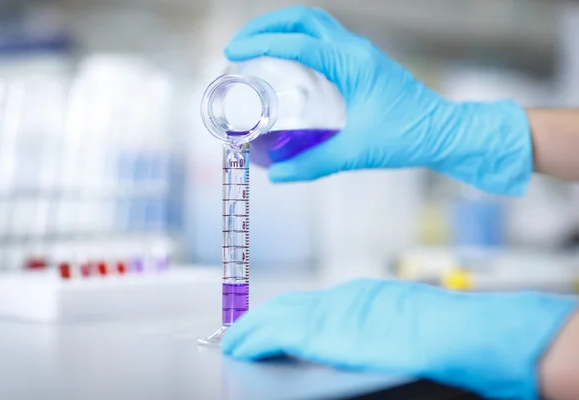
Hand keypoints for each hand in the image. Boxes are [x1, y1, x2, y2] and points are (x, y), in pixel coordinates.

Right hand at [222, 279, 577, 399]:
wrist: (481, 335)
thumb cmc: (434, 361)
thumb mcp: (367, 367)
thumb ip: (325, 355)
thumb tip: (296, 349)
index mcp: (340, 327)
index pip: (282, 328)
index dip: (252, 337)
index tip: (231, 345)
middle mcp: (346, 304)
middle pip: (289, 310)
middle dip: (258, 324)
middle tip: (236, 338)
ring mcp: (362, 295)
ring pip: (309, 302)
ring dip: (280, 316)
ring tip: (263, 330)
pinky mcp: (377, 293)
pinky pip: (330, 300)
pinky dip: (307, 311)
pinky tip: (307, 320)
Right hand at [225, 6, 531, 195]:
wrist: (445, 132)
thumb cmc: (408, 138)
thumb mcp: (357, 153)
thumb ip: (314, 165)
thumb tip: (276, 177)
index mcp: (353, 64)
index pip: (299, 43)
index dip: (261, 44)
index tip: (234, 54)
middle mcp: (356, 50)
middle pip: (303, 19)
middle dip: (266, 25)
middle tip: (238, 45)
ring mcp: (360, 53)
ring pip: (314, 24)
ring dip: (282, 29)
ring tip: (254, 48)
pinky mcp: (362, 62)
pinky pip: (324, 39)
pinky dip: (298, 41)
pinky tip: (285, 64)